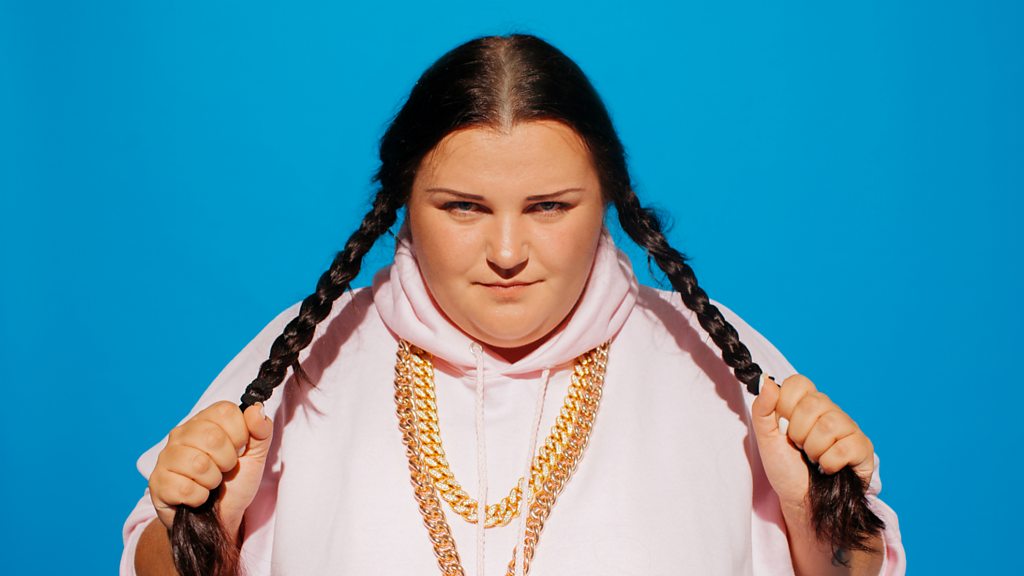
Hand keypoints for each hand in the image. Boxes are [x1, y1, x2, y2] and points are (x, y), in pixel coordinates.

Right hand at [148, 401, 273, 538]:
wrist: (220, 517)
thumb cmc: (235, 482)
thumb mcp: (256, 455)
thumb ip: (261, 430)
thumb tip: (256, 409)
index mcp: (206, 419)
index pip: (226, 412)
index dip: (240, 434)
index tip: (238, 449)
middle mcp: (182, 432)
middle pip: (212, 438)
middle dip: (227, 461)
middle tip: (224, 469)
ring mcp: (166, 456)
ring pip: (198, 464)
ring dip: (213, 480)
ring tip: (211, 483)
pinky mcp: (157, 481)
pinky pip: (185, 488)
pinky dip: (199, 497)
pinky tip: (198, 495)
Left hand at [750, 374, 873, 507]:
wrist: (801, 501)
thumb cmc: (785, 468)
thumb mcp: (766, 439)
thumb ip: (762, 409)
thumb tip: (766, 381)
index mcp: (806, 403)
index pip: (798, 383)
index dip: (786, 405)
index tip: (783, 426)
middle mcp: (830, 411)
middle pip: (814, 403)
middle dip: (798, 432)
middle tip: (799, 446)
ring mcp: (849, 428)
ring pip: (829, 426)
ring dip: (814, 450)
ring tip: (813, 459)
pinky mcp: (863, 448)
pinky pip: (845, 447)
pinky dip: (830, 463)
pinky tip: (828, 468)